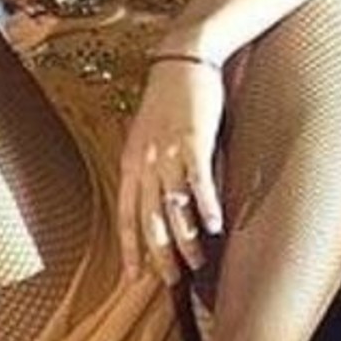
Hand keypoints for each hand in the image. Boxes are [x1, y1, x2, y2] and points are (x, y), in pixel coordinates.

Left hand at [118, 59, 225, 285]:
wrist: (181, 60)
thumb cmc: (168, 100)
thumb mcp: (148, 136)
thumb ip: (150, 168)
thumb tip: (159, 203)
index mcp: (131, 161)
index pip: (125, 215)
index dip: (130, 248)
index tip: (134, 278)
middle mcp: (145, 161)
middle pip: (149, 218)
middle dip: (160, 253)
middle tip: (171, 280)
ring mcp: (168, 151)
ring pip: (174, 206)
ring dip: (186, 237)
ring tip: (197, 260)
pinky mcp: (193, 139)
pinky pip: (198, 181)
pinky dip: (206, 205)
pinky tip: (215, 225)